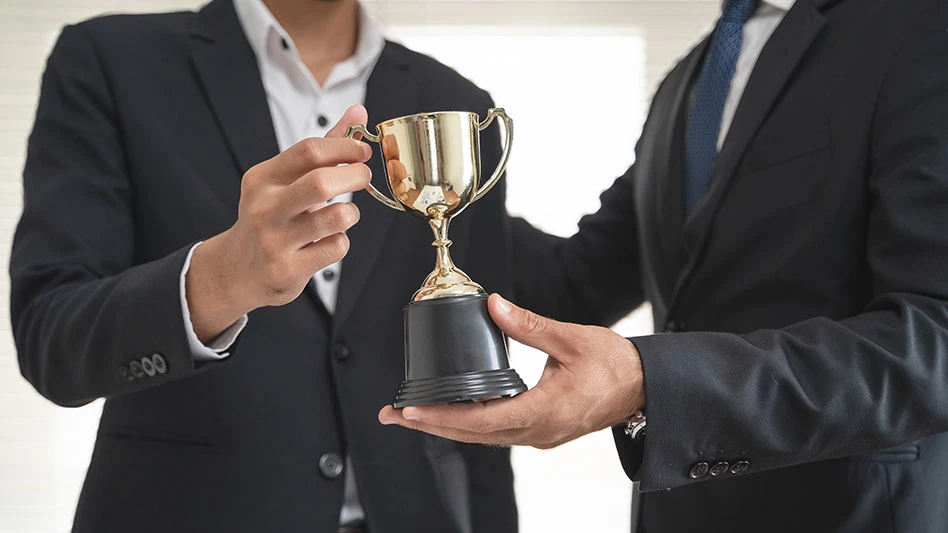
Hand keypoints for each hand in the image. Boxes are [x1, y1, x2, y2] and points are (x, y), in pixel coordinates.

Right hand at [187, 105, 371, 340]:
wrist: (238, 270)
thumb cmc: (271, 216)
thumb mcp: (285, 180)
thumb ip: (324, 147)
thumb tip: (359, 112)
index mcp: (262, 179)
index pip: (309, 150)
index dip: (345, 147)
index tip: (361, 153)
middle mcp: (264, 208)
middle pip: (322, 182)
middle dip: (355, 176)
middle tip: (363, 177)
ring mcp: (274, 241)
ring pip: (336, 218)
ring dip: (351, 213)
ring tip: (344, 214)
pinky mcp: (288, 270)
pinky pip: (336, 248)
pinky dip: (340, 242)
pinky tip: (326, 242)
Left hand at [379, 294, 645, 448]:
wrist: (645, 388)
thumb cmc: (615, 365)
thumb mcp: (571, 338)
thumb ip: (529, 325)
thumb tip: (494, 306)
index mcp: (544, 411)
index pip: (480, 420)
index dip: (442, 416)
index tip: (411, 409)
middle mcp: (537, 431)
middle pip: (471, 435)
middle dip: (429, 425)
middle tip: (392, 415)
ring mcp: (539, 435)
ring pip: (482, 437)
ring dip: (446, 426)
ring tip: (412, 414)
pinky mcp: (541, 430)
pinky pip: (497, 432)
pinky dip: (470, 423)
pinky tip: (453, 411)